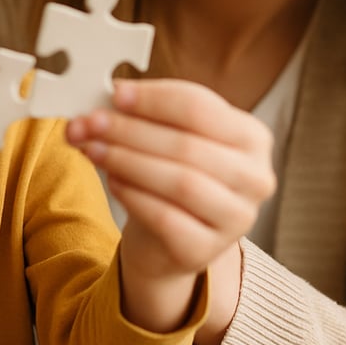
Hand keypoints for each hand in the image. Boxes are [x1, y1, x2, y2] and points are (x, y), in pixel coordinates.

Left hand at [66, 78, 274, 331]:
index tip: (115, 93)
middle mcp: (254, 178)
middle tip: (91, 122)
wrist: (168, 239)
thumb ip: (145, 115)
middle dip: (131, 130)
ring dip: (127, 160)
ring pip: (179, 181)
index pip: (200, 107)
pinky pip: (164, 217)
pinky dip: (132, 194)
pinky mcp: (205, 250)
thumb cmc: (171, 175)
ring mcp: (236, 218)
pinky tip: (111, 180)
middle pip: (187, 144)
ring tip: (93, 149)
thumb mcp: (166, 137)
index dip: (154, 99)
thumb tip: (111, 98)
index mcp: (251, 137)